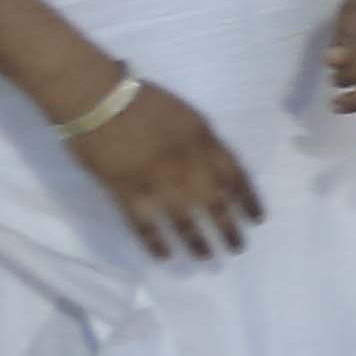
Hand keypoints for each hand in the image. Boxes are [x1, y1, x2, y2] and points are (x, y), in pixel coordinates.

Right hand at [62, 75, 263, 258]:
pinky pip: (145, 226)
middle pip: (215, 205)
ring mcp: (156, 182)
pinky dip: (155, 243)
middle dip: (229, 230)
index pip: (236, 178)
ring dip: (197, 242)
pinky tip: (164, 256)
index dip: (249, 201)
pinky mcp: (125, 193)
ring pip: (184, 221)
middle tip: (237, 248)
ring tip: (206, 257)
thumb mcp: (188, 116)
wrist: (97, 98)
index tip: (257, 220)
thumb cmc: (143, 100)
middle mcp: (186, 167)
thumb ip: (207, 143)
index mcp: (204, 143)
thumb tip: (222, 171)